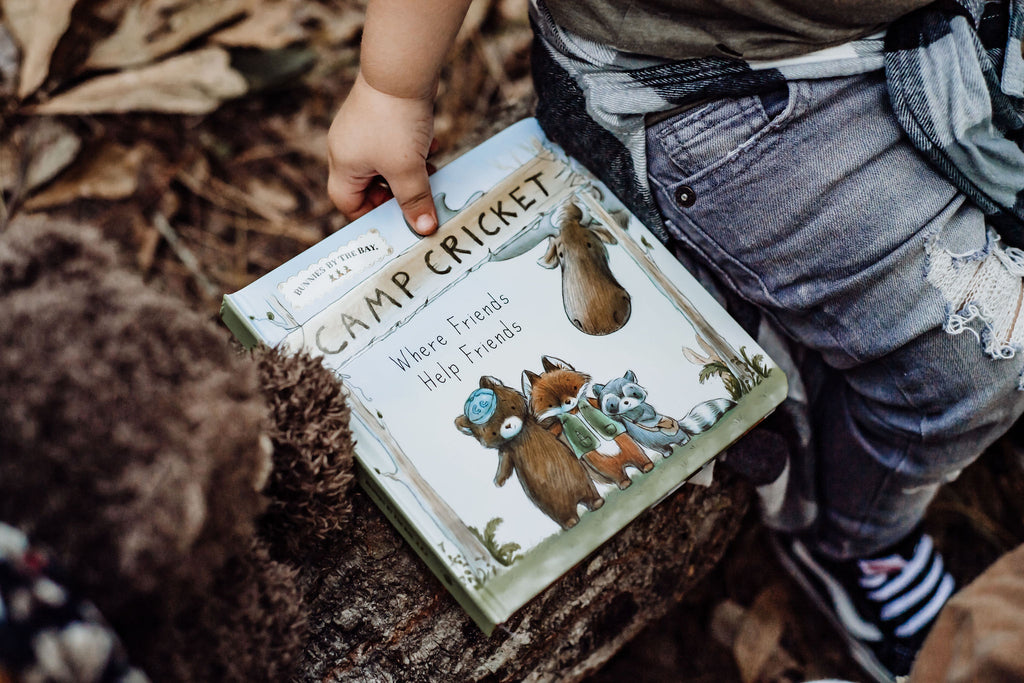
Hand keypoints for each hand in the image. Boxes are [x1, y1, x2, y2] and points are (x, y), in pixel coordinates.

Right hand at [327, 72, 437, 234]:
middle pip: (368, 184)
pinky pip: (395, 142)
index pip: (347, 202)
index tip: (398, 220)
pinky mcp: (379, 114)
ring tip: (431, 171)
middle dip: (397, 192)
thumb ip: (415, 201)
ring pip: (386, 163)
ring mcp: (361, 129)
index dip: (371, 215)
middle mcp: (346, 147)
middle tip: (420, 196)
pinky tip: (433, 144)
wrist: (401, 70)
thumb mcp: (407, 170)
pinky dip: (413, 149)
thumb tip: (424, 229)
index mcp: (343, 164)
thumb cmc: (395, 122)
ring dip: (410, 171)